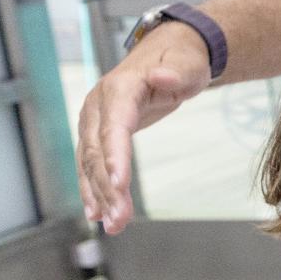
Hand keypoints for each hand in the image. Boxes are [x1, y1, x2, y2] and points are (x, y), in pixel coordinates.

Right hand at [77, 25, 212, 232]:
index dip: (115, 156)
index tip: (119, 183)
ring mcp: (94, 121)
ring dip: (100, 196)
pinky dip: (95, 189)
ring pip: (91, 164)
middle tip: (120, 219)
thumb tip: (161, 76)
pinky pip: (92, 165)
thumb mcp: (188, 63)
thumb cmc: (182, 60)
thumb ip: (176, 71)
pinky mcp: (99, 134)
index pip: (113, 127)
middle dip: (108, 188)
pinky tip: (99, 214)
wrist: (167, 54)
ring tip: (113, 225)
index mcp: (119, 89)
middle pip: (99, 152)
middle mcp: (99, 107)